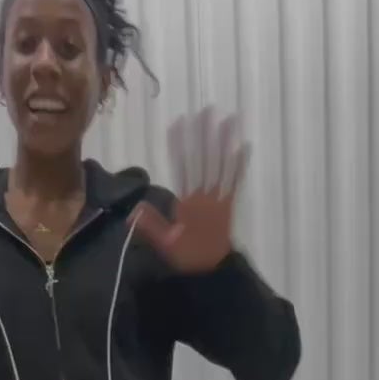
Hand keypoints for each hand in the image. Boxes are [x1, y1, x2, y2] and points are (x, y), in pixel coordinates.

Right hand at [134, 108, 249, 272]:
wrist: (213, 269)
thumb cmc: (187, 256)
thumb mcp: (165, 244)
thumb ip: (151, 225)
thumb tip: (134, 207)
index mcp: (188, 202)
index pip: (182, 167)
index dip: (180, 144)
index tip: (178, 123)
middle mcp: (205, 195)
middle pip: (204, 159)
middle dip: (205, 134)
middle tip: (207, 110)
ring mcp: (219, 198)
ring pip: (221, 165)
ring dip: (225, 141)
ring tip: (229, 119)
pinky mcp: (230, 203)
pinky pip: (235, 181)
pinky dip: (240, 164)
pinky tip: (244, 146)